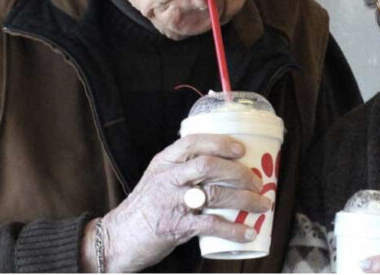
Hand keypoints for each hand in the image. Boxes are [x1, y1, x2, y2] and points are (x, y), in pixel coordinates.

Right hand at [81, 134, 270, 271]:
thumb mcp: (158, 178)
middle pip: (209, 166)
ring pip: (215, 193)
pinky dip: (233, 229)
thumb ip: (183, 168)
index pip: (193, 142)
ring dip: (245, 199)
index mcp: (164, 161)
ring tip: (262, 204)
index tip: (241, 149)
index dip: (220, 143)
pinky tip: (248, 232)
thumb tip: (225, 165)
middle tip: (257, 181)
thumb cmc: (146, 206)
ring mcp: (172, 202)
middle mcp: (168, 178)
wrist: (118, 237)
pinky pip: (211, 224)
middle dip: (239, 172)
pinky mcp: (176, 226)